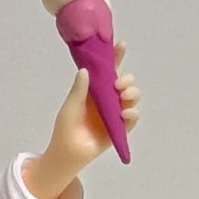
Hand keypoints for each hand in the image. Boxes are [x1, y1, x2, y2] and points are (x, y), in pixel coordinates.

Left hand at [24, 44, 139, 198]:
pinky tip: (125, 113)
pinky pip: (132, 118)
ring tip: (123, 97)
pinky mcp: (120, 128)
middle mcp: (108, 99)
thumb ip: (79, 90)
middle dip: (126, 80)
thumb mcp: (70, 106)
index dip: (116, 57)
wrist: (68, 153)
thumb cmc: (66, 128)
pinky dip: (132, 114)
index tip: (121, 46)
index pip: (108, 70)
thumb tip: (85, 70)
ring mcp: (115, 113)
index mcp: (95, 90)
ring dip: (132, 94)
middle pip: (125, 83)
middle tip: (118, 84)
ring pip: (132, 98)